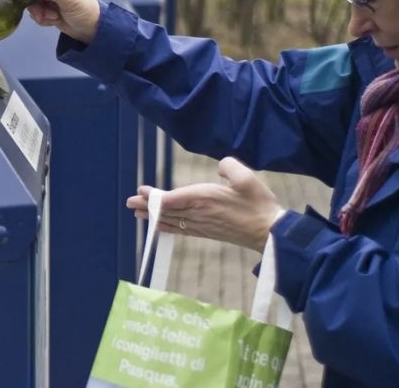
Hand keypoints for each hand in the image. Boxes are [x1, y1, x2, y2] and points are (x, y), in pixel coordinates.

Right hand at [7, 0, 100, 42]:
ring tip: (54, 17)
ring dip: (39, 12)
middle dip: (34, 2)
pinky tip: (54, 19)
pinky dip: (42, 17)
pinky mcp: (46, 3)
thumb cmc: (87, 11)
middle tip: (40, 12)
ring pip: (30, 0)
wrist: (91, 30)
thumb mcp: (71, 1)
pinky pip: (34, 10)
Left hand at [126, 157, 285, 251]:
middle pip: (166, 210)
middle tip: (129, 202)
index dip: (153, 196)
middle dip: (146, 206)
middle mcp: (198, 213)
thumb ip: (228, 166)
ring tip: (136, 213)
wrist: (269, 232)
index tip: (140, 191)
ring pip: (170, 221)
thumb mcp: (246, 178)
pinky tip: (158, 226)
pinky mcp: (206, 232)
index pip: (171, 198)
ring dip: (152, 216)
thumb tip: (219, 167)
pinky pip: (180, 230)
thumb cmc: (258, 204)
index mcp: (204, 198)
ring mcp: (201, 225)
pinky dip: (166, 226)